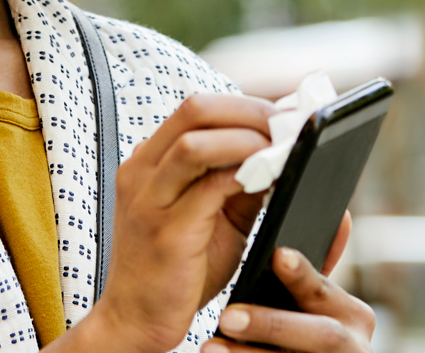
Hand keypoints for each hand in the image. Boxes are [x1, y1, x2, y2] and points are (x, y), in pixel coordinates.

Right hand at [73, 93, 274, 352]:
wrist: (137, 320)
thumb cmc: (177, 269)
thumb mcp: (211, 215)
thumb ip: (238, 182)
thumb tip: (282, 151)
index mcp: (148, 161)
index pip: (196, 108)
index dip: (244, 104)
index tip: (282, 113)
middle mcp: (141, 172)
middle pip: (195, 110)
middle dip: (250, 112)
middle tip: (287, 126)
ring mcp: (149, 201)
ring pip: (195, 142)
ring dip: (247, 139)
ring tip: (280, 149)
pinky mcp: (166, 232)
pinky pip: (208, 189)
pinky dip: (244, 176)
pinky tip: (269, 180)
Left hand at [205, 246, 374, 352]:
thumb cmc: (311, 339)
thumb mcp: (323, 307)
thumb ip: (319, 270)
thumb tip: (340, 214)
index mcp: (352, 314)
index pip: (323, 290)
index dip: (302, 275)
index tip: (277, 255)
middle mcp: (351, 345)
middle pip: (318, 333)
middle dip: (272, 323)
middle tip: (229, 316)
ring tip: (211, 346)